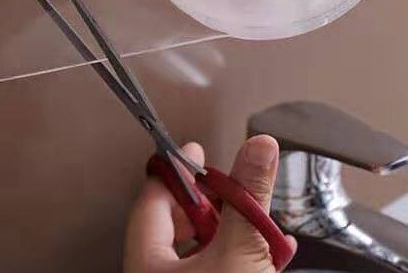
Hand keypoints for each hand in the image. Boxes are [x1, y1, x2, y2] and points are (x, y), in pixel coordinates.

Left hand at [123, 135, 295, 272]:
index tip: (194, 151)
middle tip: (224, 187)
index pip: (151, 197)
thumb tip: (259, 147)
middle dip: (205, 201)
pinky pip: (211, 268)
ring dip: (223, 230)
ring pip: (194, 248)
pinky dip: (233, 255)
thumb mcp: (239, 251)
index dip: (177, 169)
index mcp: (145, 261)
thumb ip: (247, 199)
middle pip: (172, 221)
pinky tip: (262, 254)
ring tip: (248, 220)